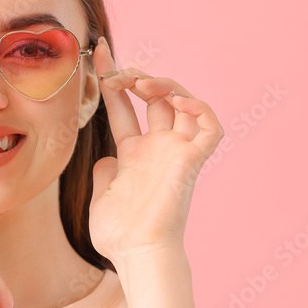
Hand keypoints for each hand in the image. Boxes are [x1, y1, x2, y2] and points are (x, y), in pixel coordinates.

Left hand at [88, 36, 223, 261]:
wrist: (136, 253)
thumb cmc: (119, 234)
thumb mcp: (101, 195)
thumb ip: (105, 171)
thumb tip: (105, 159)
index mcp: (134, 154)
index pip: (124, 107)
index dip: (112, 81)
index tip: (98, 55)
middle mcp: (157, 148)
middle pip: (154, 98)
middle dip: (135, 75)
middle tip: (114, 68)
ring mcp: (175, 153)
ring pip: (183, 102)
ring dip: (162, 84)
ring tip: (137, 83)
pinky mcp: (192, 161)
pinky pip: (209, 127)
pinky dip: (199, 108)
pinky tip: (176, 100)